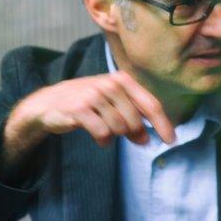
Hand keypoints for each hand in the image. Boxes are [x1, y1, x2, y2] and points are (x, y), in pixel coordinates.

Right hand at [1, 72, 175, 174]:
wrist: (49, 103)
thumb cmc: (88, 103)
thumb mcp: (113, 103)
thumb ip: (133, 116)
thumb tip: (147, 139)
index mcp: (123, 80)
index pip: (151, 105)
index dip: (163, 124)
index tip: (171, 141)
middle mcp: (110, 84)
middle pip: (135, 120)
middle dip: (135, 134)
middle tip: (132, 139)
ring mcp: (94, 95)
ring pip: (119, 128)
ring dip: (115, 136)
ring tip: (105, 131)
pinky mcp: (80, 109)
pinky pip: (103, 133)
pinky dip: (103, 140)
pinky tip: (99, 138)